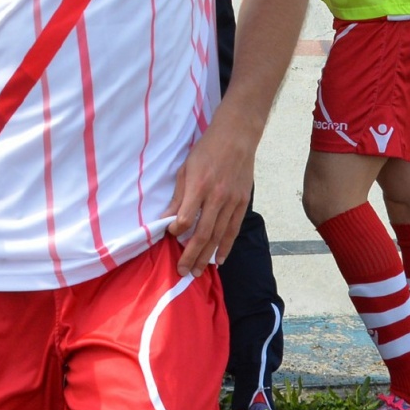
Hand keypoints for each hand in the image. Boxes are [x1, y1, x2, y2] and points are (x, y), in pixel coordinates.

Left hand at [164, 116, 256, 277]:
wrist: (236, 138)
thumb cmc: (206, 151)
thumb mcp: (186, 169)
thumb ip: (178, 196)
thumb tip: (167, 218)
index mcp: (199, 186)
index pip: (186, 217)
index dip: (177, 230)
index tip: (170, 236)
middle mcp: (217, 197)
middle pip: (203, 233)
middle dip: (191, 255)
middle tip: (182, 272)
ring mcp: (232, 201)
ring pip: (218, 236)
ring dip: (207, 256)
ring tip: (197, 271)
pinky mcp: (242, 203)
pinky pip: (233, 229)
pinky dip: (226, 246)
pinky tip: (219, 259)